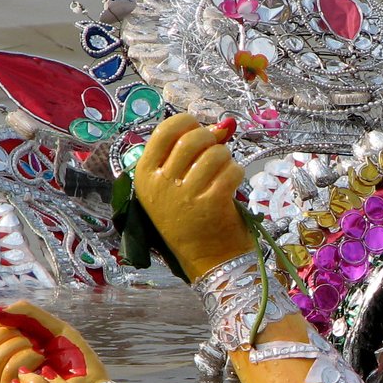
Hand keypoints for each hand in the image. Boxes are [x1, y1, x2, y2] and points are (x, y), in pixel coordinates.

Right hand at [0, 300, 108, 382]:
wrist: (94, 380)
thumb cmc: (76, 356)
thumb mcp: (53, 327)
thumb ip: (26, 314)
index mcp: (5, 355)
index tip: (7, 323)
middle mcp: (2, 374)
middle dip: (6, 337)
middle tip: (31, 340)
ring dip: (17, 349)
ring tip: (40, 353)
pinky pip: (6, 375)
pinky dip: (26, 361)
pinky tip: (43, 364)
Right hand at [132, 113, 252, 279]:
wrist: (206, 260)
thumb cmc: (190, 218)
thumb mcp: (174, 185)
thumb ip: (190, 153)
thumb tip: (223, 125)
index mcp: (145, 176)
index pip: (164, 131)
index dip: (186, 122)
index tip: (197, 129)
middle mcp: (161, 185)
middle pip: (192, 139)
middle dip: (210, 138)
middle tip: (215, 151)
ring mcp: (186, 195)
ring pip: (215, 153)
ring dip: (225, 157)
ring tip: (223, 170)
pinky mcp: (212, 204)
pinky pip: (231, 170)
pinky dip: (236, 171)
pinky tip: (232, 182)